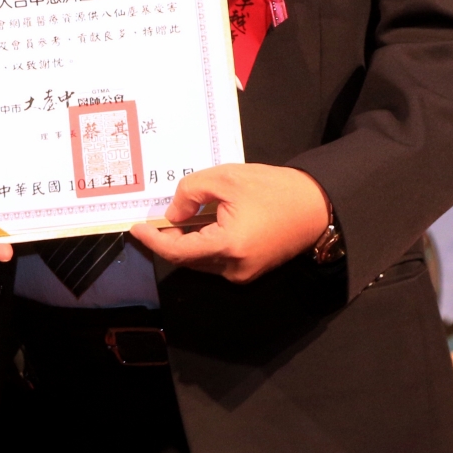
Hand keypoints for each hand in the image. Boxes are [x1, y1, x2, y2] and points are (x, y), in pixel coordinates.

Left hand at [129, 164, 330, 283]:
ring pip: (201, 261)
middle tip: (154, 219)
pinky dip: (203, 244)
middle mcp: (235, 268)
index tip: (136, 229)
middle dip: (168, 240)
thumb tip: (173, 215)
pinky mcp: (251, 270)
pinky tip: (199, 224)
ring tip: (178, 218)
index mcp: (229, 247)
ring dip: (185, 242)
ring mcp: (244, 273)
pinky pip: (217, 260)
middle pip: (188, 259)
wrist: (317, 205)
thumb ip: (191, 194)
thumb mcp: (226, 179)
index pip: (179, 252)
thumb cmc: (273, 188)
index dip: (153, 241)